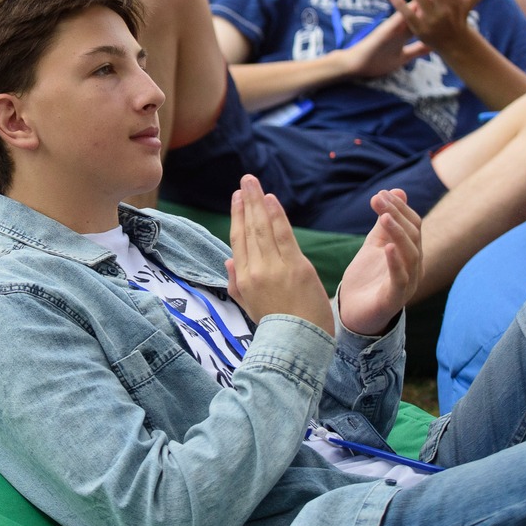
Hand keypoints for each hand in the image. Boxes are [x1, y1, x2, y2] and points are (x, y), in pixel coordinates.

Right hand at [225, 175, 333, 333]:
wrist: (297, 344)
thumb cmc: (276, 327)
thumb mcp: (249, 307)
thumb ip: (237, 283)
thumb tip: (228, 260)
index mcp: (243, 280)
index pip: (238, 241)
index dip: (237, 217)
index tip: (237, 198)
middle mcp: (255, 271)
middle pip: (248, 230)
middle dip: (246, 202)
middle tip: (245, 181)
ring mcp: (274, 268)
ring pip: (263, 229)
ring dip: (258, 202)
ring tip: (254, 183)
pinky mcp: (295, 267)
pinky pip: (283, 236)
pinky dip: (276, 216)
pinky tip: (271, 199)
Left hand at [336, 190, 423, 334]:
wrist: (353, 313)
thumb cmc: (367, 279)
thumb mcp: (375, 244)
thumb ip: (385, 222)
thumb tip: (397, 190)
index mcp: (411, 253)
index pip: (413, 225)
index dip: (399, 208)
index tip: (381, 193)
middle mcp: (414, 268)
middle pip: (413, 236)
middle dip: (396, 215)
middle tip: (378, 199)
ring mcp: (407, 284)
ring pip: (410, 255)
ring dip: (397, 233)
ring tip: (383, 217)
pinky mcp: (394, 299)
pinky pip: (400, 279)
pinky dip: (395, 262)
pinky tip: (387, 248)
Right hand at [338, 10, 428, 79]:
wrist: (356, 66)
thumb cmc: (379, 61)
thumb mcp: (403, 56)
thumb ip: (417, 49)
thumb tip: (431, 47)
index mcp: (407, 30)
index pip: (426, 13)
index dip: (441, 4)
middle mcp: (402, 24)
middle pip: (420, 5)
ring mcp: (393, 27)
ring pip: (409, 6)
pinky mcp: (384, 32)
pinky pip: (395, 20)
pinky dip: (401, 9)